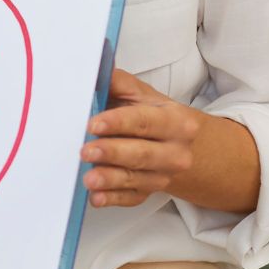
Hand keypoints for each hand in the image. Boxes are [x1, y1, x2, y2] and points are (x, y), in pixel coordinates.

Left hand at [79, 69, 201, 207]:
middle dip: (112, 152)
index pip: (145, 121)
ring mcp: (163, 175)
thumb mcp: (143, 95)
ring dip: (110, 179)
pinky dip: (113, 199)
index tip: (94, 124)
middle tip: (86, 151)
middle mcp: (174, 151)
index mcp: (175, 122)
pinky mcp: (150, 192)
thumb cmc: (154, 116)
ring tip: (88, 178)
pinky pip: (131, 198)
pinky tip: (96, 198)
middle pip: (141, 154)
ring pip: (136, 179)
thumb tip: (95, 70)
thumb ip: (119, 83)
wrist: (182, 146)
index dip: (118, 123)